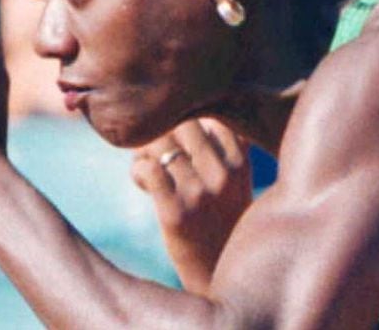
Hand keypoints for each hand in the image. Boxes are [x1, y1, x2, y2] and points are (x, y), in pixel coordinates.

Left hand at [132, 118, 251, 294]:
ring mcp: (199, 193)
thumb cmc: (222, 218)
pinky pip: (146, 169)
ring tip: (149, 168)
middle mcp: (223, 174)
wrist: (216, 272)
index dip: (186, 116)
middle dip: (161, 130)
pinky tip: (143, 184)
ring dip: (145, 151)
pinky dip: (137, 170)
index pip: (209, 112)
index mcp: (240, 161)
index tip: (178, 133)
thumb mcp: (238, 179)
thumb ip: (226, 145)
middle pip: (181, 122)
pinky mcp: (175, 213)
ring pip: (159, 143)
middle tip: (156, 150)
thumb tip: (198, 106)